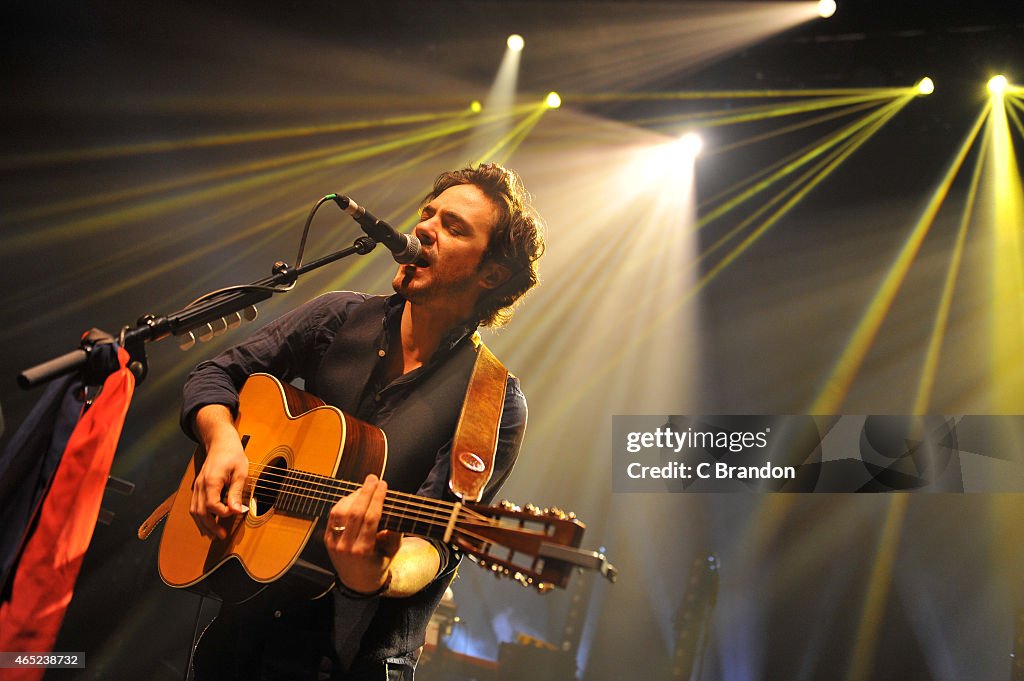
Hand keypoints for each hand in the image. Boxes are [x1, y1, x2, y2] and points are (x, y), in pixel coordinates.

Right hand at [189, 405, 248, 539]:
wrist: (220, 442)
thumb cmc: (232, 455)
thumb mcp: (240, 472)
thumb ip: (237, 492)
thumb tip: (237, 510)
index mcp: (211, 481)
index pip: (212, 505)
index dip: (222, 513)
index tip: (236, 514)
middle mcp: (200, 485)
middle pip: (200, 511)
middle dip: (210, 526)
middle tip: (221, 536)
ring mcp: (197, 486)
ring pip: (195, 510)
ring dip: (203, 525)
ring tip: (213, 535)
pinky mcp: (198, 487)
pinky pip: (195, 505)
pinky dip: (200, 517)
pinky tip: (207, 525)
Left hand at [324, 474, 401, 594]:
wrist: (358, 583)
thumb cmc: (378, 564)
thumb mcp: (393, 551)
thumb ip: (395, 531)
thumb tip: (394, 508)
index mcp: (364, 551)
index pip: (370, 518)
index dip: (377, 499)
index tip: (383, 485)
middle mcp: (346, 547)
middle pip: (354, 512)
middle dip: (365, 492)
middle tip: (373, 478)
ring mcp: (333, 543)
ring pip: (340, 512)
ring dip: (352, 496)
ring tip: (364, 488)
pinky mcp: (327, 539)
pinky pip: (333, 516)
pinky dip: (342, 504)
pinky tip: (353, 498)